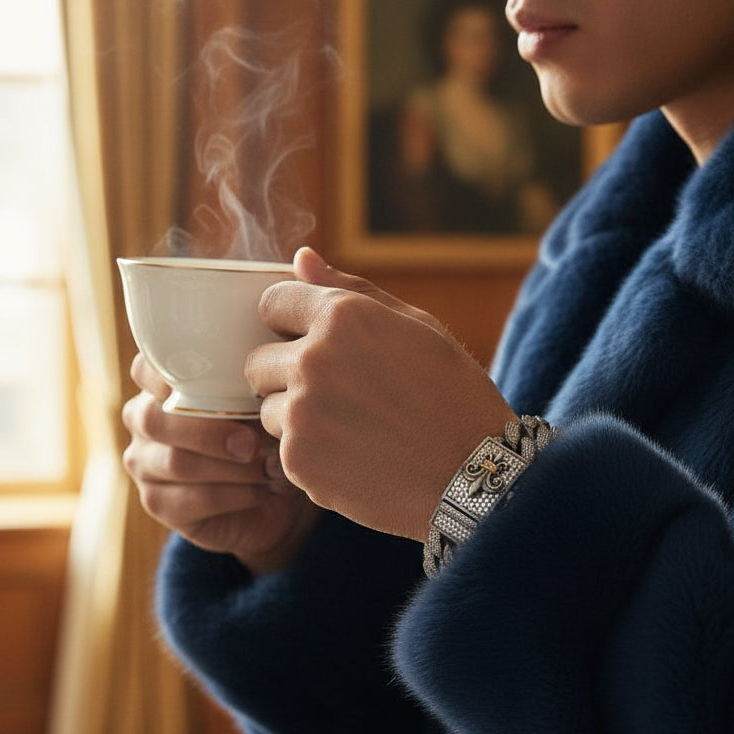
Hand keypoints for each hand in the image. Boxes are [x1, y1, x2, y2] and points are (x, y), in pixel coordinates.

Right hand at [122, 353, 319, 574]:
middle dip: (210, 431)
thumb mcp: (264, 402)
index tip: (205, 382)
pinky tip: (264, 490)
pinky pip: (193, 499)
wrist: (274, 497)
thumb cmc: (266, 434)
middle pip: (155, 419)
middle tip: (253, 442)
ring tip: (272, 468)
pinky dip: (237, 494)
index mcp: (162, 385)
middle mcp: (143, 420)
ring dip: (233, 468)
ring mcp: (144, 463)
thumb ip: (253, 385)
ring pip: (177, 463)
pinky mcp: (157, 502)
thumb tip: (268, 379)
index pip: (145, 369)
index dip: (166, 374)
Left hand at [246, 248, 515, 541]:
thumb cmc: (453, 395)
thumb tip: (301, 258)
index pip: (270, 304)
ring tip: (352, 432)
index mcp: (342, 315)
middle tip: (338, 398)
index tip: (311, 345)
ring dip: (296, 420)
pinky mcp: (298, 460)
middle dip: (286, 376)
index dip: (288, 325)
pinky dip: (310, 457)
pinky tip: (354, 459)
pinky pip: (282, 452)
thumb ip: (349, 290)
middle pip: (258, 362)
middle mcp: (313, 359)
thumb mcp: (416, 327)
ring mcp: (301, 412)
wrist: (475, 475)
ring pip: (267, 410)